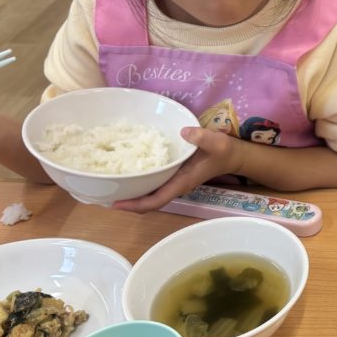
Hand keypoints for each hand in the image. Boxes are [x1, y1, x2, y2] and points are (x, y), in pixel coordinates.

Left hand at [112, 127, 246, 212]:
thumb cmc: (224, 151)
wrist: (233, 156)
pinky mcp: (173, 176)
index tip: (116, 203)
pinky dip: (139, 184)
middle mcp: (175, 186)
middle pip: (147, 203)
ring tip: (110, 186)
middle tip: (103, 196)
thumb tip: (183, 132)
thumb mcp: (216, 142)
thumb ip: (202, 137)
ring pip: (149, 196)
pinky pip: (152, 185)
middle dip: (127, 203)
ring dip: (131, 195)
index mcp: (181, 182)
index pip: (156, 200)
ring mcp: (173, 182)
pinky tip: (127, 174)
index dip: (135, 205)